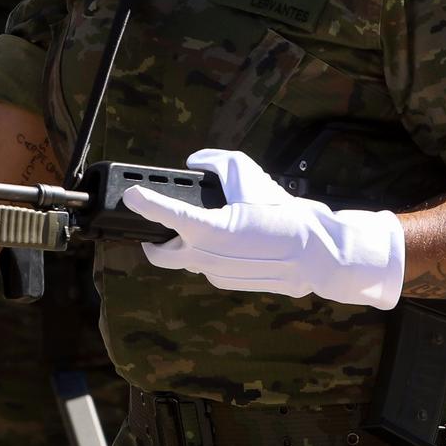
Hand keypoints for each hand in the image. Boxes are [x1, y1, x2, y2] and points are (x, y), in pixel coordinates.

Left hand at [129, 148, 404, 308]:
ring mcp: (214, 274)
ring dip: (187, 245)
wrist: (314, 254)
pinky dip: (210, 254)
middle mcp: (204, 256)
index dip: (142, 202)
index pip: (164, 214)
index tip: (130, 196)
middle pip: (159, 253)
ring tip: (211, 227)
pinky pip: (207, 266)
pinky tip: (231, 243)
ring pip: (186, 258)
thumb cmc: (283, 213)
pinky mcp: (226, 283)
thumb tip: (197, 162)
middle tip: (160, 224)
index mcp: (207, 229)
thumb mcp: (250, 175)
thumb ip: (217, 162)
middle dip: (154, 239)